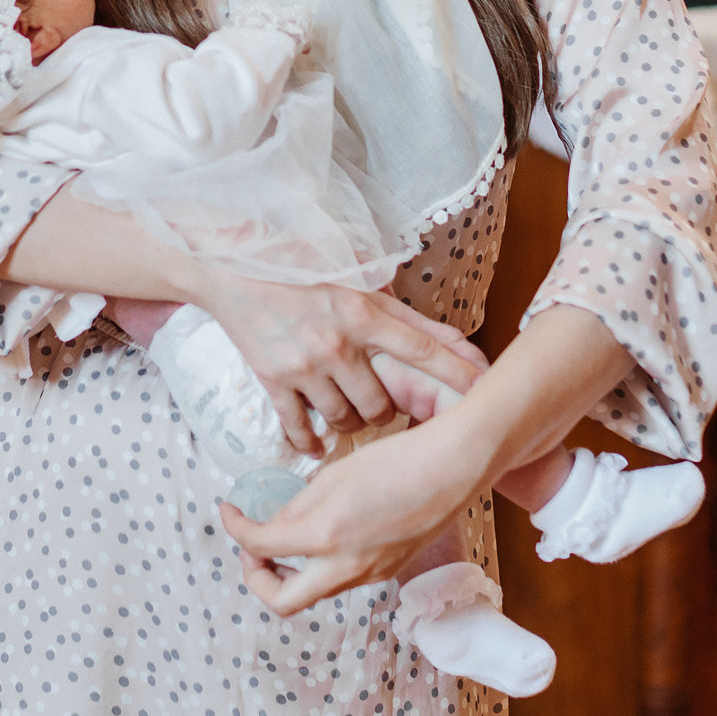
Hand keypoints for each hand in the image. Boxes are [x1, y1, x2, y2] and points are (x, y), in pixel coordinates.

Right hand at [191, 275, 485, 454]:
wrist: (232, 269)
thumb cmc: (303, 271)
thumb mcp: (359, 284)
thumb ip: (408, 316)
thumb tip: (458, 344)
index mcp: (361, 312)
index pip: (422, 350)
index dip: (455, 374)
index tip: (484, 392)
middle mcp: (335, 342)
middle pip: (380, 407)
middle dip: (385, 413)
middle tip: (381, 404)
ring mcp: (303, 365)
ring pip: (343, 421)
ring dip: (349, 423)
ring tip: (346, 409)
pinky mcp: (272, 380)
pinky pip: (299, 428)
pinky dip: (311, 442)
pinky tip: (318, 445)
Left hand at [219, 414, 483, 614]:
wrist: (452, 469)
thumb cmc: (396, 461)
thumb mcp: (334, 474)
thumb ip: (298, 504)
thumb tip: (274, 523)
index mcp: (326, 536)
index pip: (260, 546)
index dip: (235, 529)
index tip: (230, 511)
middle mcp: (346, 567)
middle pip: (283, 601)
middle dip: (257, 578)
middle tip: (252, 548)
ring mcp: (370, 575)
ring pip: (313, 591)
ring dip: (290, 571)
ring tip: (285, 534)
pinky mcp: (387, 571)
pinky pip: (341, 579)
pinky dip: (320, 564)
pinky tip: (324, 533)